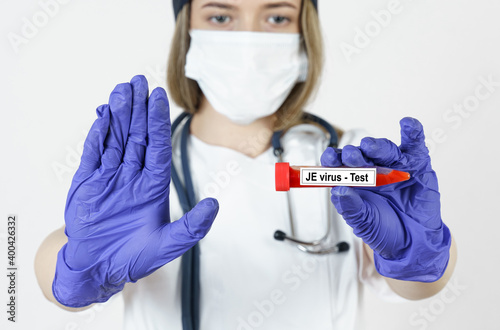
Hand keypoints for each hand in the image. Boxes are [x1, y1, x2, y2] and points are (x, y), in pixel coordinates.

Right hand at [53, 76, 218, 306]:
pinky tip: (102, 115)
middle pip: (137, 136)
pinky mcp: (87, 183)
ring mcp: (109, 177)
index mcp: (153, 185)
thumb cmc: (134, 258)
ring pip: (115, 139)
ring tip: (121, 90)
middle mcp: (132, 176)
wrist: (98, 269)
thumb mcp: (168, 245)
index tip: (157, 97)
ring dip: (118, 115)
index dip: (157, 122)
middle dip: (138, 109)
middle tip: (138, 81)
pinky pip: (93, 153)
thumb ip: (191, 226)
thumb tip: (215, 205)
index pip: (157, 146)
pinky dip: (97, 134)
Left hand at [321, 117, 450, 281]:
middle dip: (354, 154)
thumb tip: (338, 191)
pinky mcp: (417, 164)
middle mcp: (372, 169)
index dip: (333, 160)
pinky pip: (414, 145)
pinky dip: (413, 132)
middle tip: (351, 156)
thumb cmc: (383, 230)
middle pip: (361, 155)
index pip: (339, 165)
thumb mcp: (363, 222)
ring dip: (377, 146)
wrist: (413, 243)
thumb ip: (351, 207)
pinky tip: (407, 124)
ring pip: (384, 150)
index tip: (329, 159)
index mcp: (353, 180)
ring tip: (369, 147)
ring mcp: (395, 165)